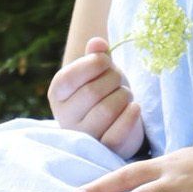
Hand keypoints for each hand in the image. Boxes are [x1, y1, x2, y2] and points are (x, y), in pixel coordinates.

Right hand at [48, 35, 142, 159]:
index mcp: (58, 93)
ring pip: (107, 110)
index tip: (106, 62)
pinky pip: (117, 133)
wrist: (118, 120)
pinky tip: (135, 107)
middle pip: (92, 92)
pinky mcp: (105, 149)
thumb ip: (96, 55)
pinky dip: (130, 116)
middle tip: (119, 81)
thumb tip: (97, 42)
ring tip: (124, 95)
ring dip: (124, 97)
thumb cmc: (105, 90)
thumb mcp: (99, 70)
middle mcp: (65, 117)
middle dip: (114, 80)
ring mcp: (84, 136)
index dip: (94, 64)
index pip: (70, 76)